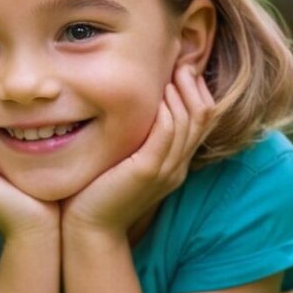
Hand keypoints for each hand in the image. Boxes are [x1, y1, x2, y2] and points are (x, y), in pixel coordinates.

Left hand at [61, 66, 215, 237]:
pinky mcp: (149, 171)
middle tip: (183, 62)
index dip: (197, 93)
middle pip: (203, 118)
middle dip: (195, 87)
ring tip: (175, 70)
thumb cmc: (97, 194)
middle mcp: (176, 166)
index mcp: (174, 164)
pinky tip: (161, 94)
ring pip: (191, 122)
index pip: (200, 122)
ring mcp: (166, 169)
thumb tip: (128, 112)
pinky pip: (169, 134)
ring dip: (184, 92)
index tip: (182, 69)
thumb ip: (133, 141)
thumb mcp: (122, 162)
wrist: (89, 230)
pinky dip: (169, 111)